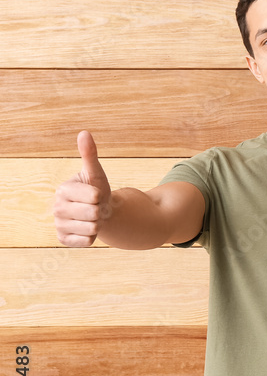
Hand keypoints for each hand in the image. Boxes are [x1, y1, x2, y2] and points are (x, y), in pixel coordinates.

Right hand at [53, 130, 111, 246]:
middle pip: (94, 213)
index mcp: (63, 190)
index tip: (96, 194)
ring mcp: (59, 224)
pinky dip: (93, 237)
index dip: (101, 196)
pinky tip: (88, 228)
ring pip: (92, 228)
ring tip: (93, 218)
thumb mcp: (96, 173)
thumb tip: (84, 133)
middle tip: (96, 207)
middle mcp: (56, 207)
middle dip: (100, 211)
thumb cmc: (97, 191)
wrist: (98, 212)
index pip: (94, 196)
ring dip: (98, 224)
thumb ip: (90, 155)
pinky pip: (87, 241)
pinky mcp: (63, 239)